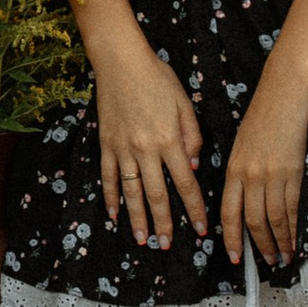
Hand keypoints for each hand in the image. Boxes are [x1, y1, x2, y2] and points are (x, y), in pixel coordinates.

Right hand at [91, 34, 206, 247]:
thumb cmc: (157, 78)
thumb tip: (193, 167)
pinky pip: (109, 176)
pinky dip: (110, 197)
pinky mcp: (107, 144)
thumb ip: (192, 136)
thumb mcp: (184, 103)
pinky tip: (113, 215)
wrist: (120, 61)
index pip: (186, 183)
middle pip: (157, 194)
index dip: (194, 209)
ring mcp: (123, 148)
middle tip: (167, 245)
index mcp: (169, 140)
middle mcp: (146, 149)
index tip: (200, 230)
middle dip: (164, 223)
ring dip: (138, 218)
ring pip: (131, 191)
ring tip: (143, 239)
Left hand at [222, 66, 307, 270]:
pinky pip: (291, 207)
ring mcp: (272, 175)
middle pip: (252, 220)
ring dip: (278, 241)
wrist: (283, 95)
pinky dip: (292, 226)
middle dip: (258, 246)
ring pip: (273, 218)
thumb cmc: (261, 116)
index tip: (235, 256)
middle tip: (264, 263)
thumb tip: (241, 198)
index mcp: (233, 169)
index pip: (229, 212)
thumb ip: (239, 171)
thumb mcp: (240, 144)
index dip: (232, 237)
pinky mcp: (293, 172)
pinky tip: (294, 238)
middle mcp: (250, 176)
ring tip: (282, 258)